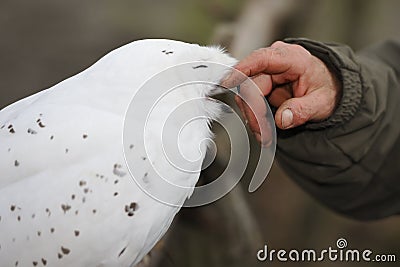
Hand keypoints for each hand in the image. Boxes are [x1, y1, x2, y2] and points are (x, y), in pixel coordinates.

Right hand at [221, 41, 340, 143]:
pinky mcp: (261, 84)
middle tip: (263, 135)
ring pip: (247, 95)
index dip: (242, 70)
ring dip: (253, 117)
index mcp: (292, 58)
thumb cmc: (326, 89)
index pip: (261, 59)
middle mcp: (274, 62)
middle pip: (250, 84)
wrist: (328, 88)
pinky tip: (264, 128)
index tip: (228, 83)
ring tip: (266, 135)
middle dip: (254, 112)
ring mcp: (266, 73)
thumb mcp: (323, 102)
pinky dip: (255, 117)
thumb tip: (282, 119)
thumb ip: (303, 110)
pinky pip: (250, 100)